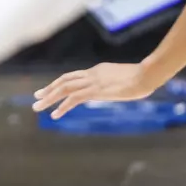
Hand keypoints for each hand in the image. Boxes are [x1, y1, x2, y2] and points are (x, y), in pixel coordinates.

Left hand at [32, 62, 155, 119]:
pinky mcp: (96, 91)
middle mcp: (92, 74)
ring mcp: (93, 82)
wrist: (148, 74)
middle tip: (36, 97)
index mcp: (98, 70)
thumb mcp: (127, 79)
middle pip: (64, 80)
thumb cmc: (145, 77)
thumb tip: (123, 87)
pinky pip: (74, 98)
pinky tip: (55, 114)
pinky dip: (62, 106)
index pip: (74, 76)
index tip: (51, 90)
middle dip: (49, 89)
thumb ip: (118, 82)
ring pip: (64, 88)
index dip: (61, 84)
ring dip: (49, 98)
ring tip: (37, 107)